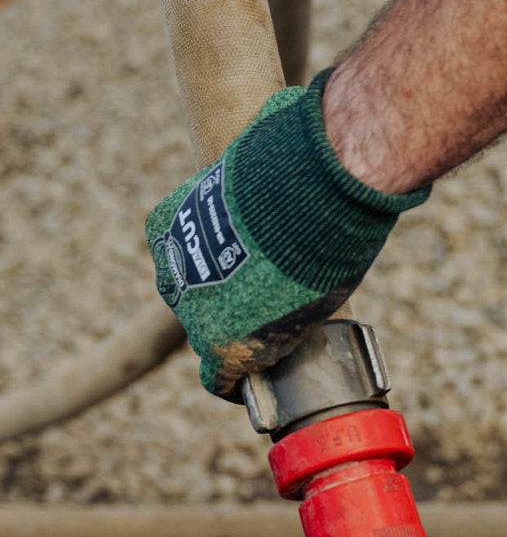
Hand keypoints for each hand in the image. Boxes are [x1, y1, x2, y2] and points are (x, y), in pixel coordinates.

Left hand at [146, 71, 427, 397]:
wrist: (308, 198)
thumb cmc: (299, 174)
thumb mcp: (272, 169)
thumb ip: (274, 182)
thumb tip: (310, 142)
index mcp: (166, 223)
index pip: (186, 267)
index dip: (220, 284)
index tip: (247, 294)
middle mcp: (170, 268)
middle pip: (197, 305)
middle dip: (230, 313)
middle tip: (269, 319)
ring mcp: (192, 308)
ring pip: (212, 341)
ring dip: (241, 348)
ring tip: (275, 356)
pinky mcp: (222, 345)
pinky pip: (224, 379)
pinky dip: (242, 387)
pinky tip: (259, 393)